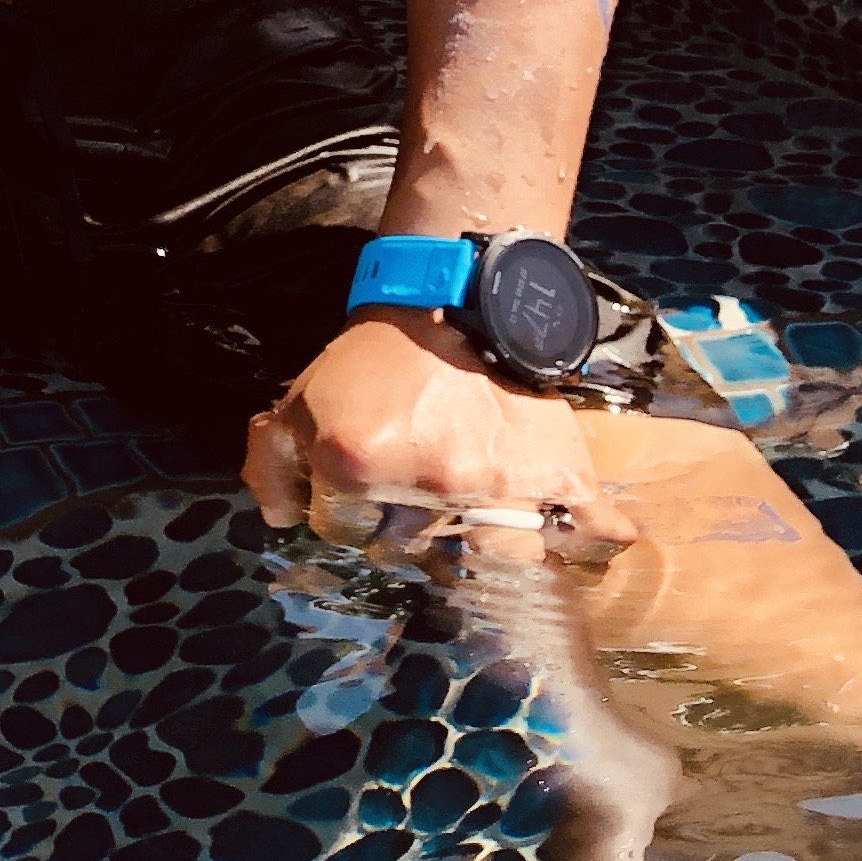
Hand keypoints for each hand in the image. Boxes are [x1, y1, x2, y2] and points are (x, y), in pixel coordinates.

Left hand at [244, 314, 630, 544]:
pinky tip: (573, 532)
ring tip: (477, 517)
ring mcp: (498, 488)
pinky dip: (586, 537)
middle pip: (414, 553)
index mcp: (357, 466)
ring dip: (486, 546)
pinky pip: (589, 531)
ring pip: (495, 560)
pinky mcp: (558, 478)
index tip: (356, 490)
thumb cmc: (373, 357)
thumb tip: (282, 522)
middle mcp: (429, 486)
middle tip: (414, 496)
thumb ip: (272, 463)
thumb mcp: (301, 397)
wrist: (456, 301)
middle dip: (407, 531)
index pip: (340, 535)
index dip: (341, 513)